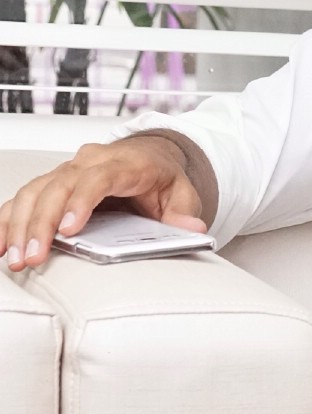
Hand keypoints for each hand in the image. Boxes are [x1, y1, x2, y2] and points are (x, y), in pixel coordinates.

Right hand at [1, 136, 206, 272]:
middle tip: (32, 256)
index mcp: (123, 163)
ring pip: (34, 191)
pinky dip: (8, 219)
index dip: (80, 203)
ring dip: (18, 225)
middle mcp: (88, 162)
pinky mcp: (52, 183)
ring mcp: (67, 171)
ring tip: (13, 258)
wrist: (149, 156)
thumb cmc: (162, 177)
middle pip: (57, 187)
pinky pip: (24, 197)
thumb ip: (184, 212)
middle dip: (40, 223)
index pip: (97, 179)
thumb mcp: (182, 193)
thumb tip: (191, 229)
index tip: (68, 230)